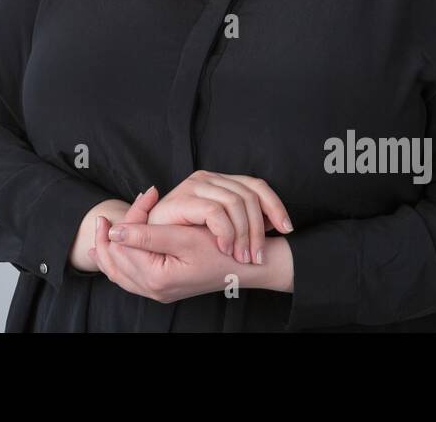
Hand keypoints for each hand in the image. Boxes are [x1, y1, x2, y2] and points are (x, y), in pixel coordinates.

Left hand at [88, 187, 249, 302]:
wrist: (246, 270)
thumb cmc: (221, 252)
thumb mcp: (184, 238)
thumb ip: (147, 235)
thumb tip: (114, 231)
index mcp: (156, 277)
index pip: (124, 246)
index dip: (125, 219)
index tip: (129, 202)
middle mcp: (153, 290)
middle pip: (114, 263)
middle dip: (104, 239)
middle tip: (102, 218)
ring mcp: (157, 292)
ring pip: (118, 273)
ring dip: (107, 252)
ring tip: (101, 231)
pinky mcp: (161, 288)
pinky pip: (128, 279)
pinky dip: (117, 263)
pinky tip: (111, 251)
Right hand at [146, 170, 292, 265]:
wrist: (149, 240)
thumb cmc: (187, 238)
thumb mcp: (222, 230)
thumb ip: (244, 221)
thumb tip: (278, 224)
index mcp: (222, 182)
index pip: (258, 186)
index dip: (276, 206)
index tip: (287, 230)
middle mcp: (209, 178)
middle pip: (250, 196)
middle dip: (258, 230)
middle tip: (257, 256)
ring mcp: (195, 185)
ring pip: (236, 203)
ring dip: (244, 235)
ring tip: (242, 257)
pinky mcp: (182, 199)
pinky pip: (214, 212)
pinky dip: (224, 232)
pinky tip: (225, 247)